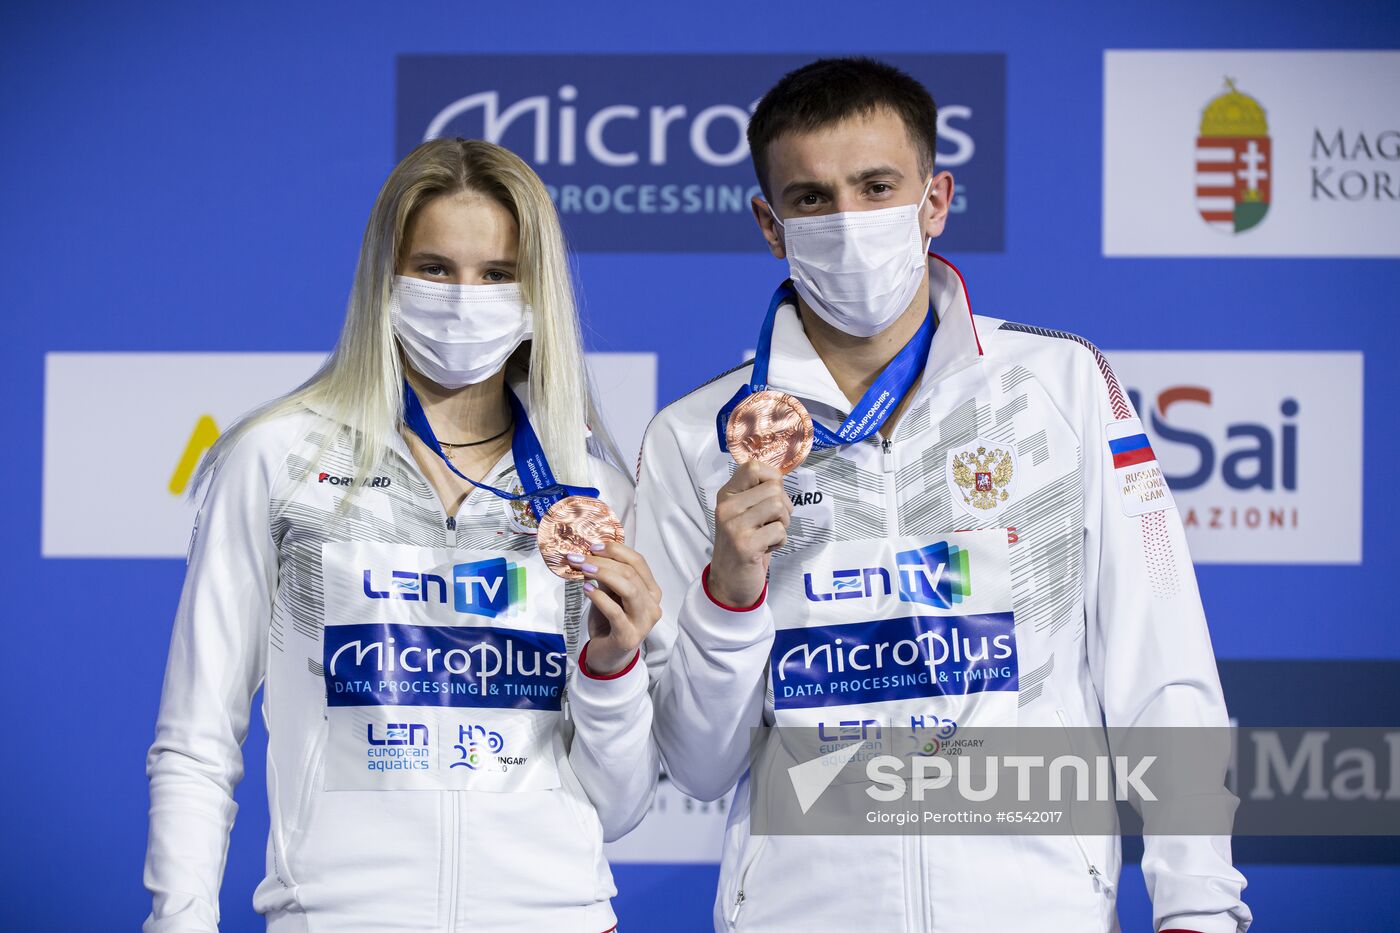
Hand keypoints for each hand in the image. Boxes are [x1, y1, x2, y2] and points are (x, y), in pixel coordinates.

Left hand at [567, 541, 662, 675]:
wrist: (608, 656)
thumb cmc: (610, 623)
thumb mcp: (610, 595)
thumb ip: (607, 576)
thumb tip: (592, 553)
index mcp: (652, 591)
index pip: (638, 562)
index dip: (616, 550)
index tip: (593, 546)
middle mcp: (653, 605)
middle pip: (631, 573)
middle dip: (603, 561)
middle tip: (579, 557)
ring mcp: (643, 622)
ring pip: (628, 589)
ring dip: (603, 574)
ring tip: (582, 569)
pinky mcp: (628, 636)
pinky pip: (615, 611)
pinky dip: (599, 597)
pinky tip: (586, 589)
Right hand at [707, 460, 791, 607]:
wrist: (730, 582)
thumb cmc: (744, 544)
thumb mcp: (744, 513)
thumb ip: (757, 494)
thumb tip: (781, 477)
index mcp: (726, 495)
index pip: (753, 466)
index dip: (773, 479)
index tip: (771, 497)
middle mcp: (726, 507)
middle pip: (774, 488)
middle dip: (783, 507)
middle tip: (771, 524)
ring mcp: (734, 526)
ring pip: (779, 506)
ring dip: (783, 524)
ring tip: (769, 535)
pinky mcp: (745, 545)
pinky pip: (779, 530)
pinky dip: (780, 541)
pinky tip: (766, 549)